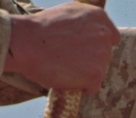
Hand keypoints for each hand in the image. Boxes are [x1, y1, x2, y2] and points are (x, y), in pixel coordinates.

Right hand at [4, 2, 119, 92]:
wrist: (24, 43)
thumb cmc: (39, 29)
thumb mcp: (68, 13)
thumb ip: (86, 21)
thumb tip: (96, 31)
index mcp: (99, 17)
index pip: (111, 38)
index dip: (96, 46)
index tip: (83, 49)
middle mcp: (104, 35)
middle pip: (105, 57)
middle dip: (89, 60)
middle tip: (66, 57)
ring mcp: (102, 56)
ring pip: (99, 72)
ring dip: (84, 73)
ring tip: (63, 65)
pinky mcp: (96, 75)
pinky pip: (92, 87)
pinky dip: (81, 87)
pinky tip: (65, 77)